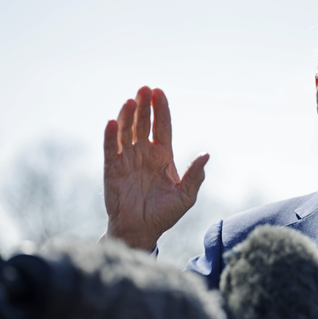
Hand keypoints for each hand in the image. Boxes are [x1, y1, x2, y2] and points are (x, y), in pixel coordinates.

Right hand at [103, 86, 208, 251]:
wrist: (141, 230)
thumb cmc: (165, 214)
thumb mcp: (185, 196)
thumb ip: (194, 175)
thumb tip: (207, 154)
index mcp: (162, 156)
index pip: (162, 127)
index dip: (161, 110)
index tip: (159, 92)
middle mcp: (144, 153)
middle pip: (142, 123)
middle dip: (143, 105)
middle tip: (144, 88)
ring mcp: (127, 159)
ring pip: (126, 131)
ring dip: (126, 115)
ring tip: (130, 100)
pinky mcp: (112, 169)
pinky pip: (110, 148)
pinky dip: (110, 135)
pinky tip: (112, 122)